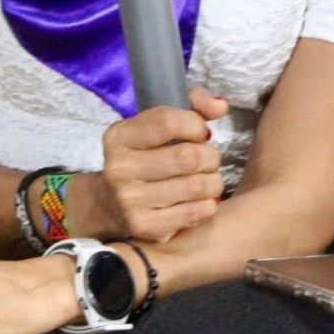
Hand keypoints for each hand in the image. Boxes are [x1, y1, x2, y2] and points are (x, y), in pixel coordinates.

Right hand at [98, 87, 227, 241]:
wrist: (112, 203)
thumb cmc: (145, 155)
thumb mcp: (157, 124)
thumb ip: (191, 106)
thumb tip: (221, 106)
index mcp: (119, 136)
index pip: (168, 122)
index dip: (195, 125)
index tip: (199, 133)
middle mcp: (119, 168)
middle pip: (188, 157)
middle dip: (210, 156)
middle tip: (207, 159)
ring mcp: (129, 200)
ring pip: (196, 186)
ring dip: (213, 181)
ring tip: (207, 179)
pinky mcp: (144, 227)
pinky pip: (196, 212)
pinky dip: (208, 204)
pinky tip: (199, 200)